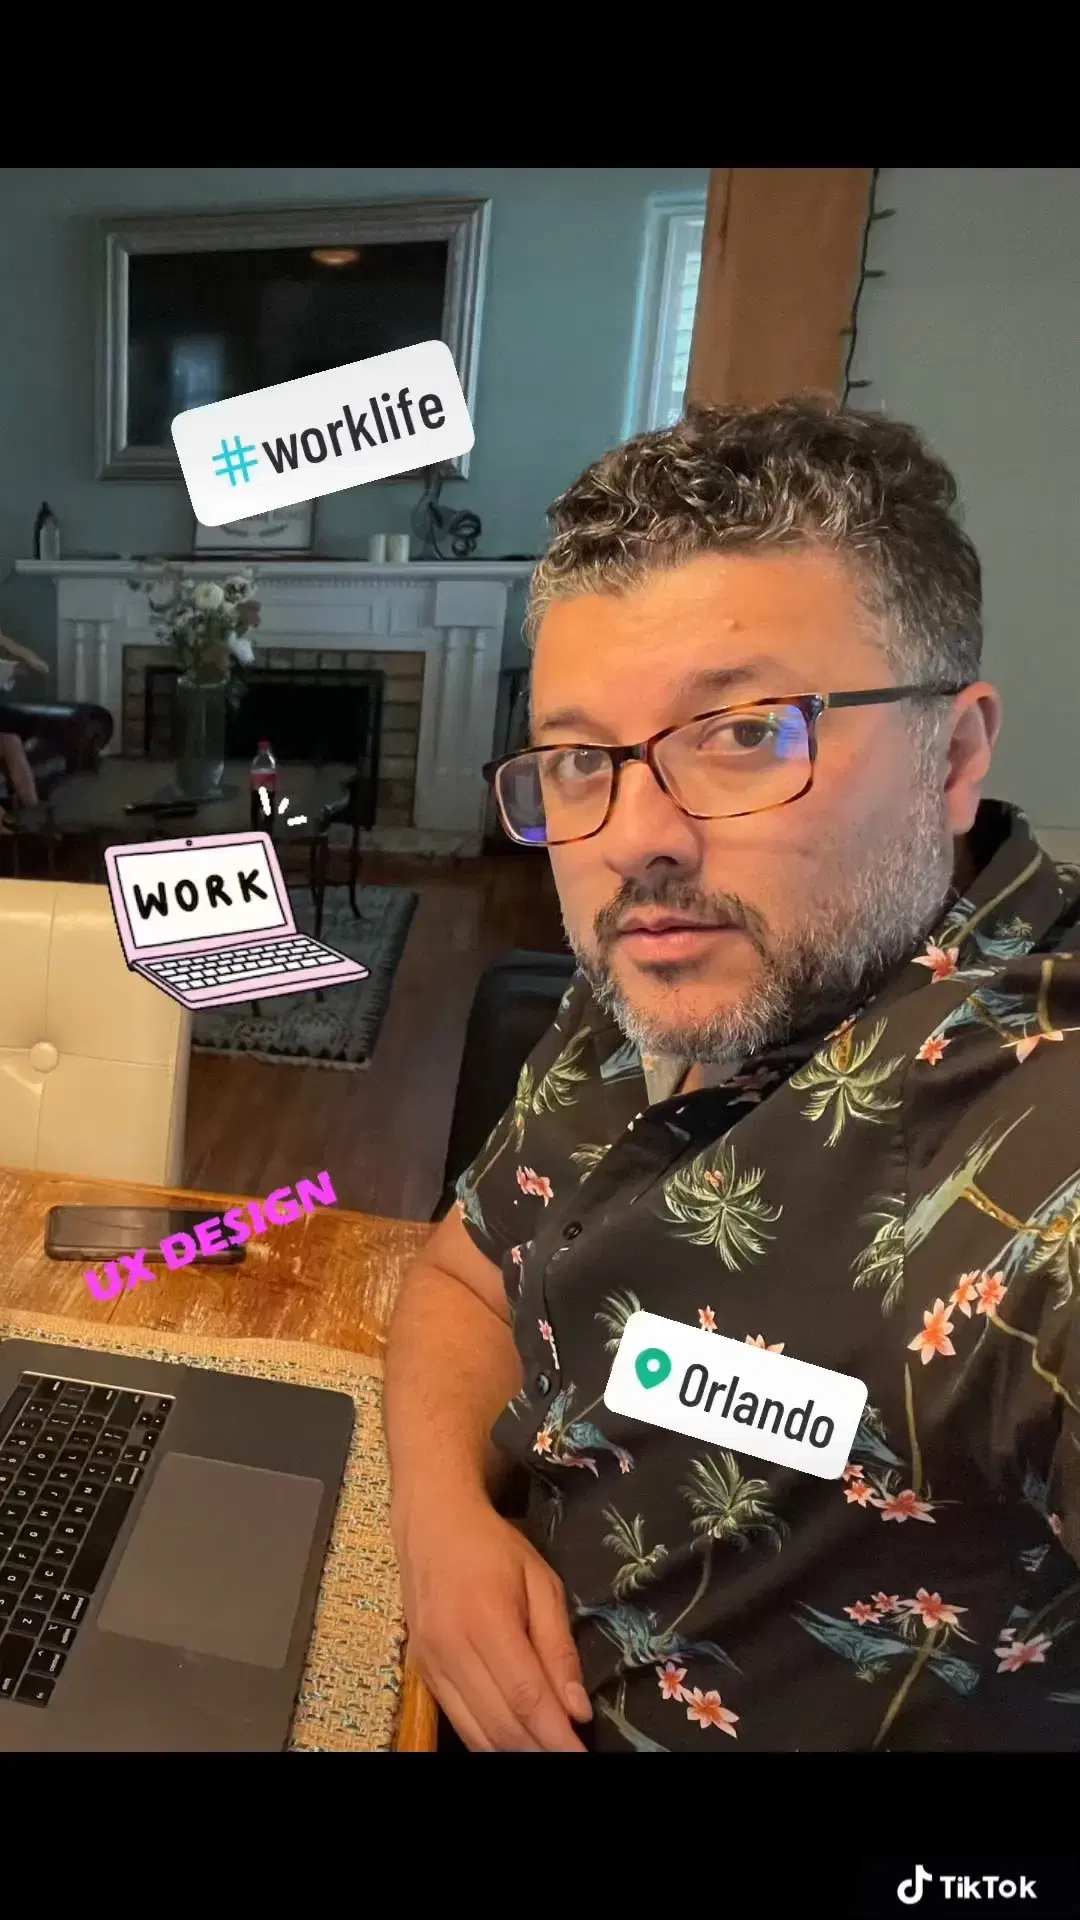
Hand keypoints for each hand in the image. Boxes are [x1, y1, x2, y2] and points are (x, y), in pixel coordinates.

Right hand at [396, 1495, 592, 1751]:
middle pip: (501, 1724)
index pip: (526, 1697)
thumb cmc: (494, 1548)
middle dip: (541, 1750)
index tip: (583, 1754)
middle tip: (573, 1757)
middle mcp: (451, 1648)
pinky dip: (489, 1742)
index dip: (556, 1736)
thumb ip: (559, 1647)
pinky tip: (517, 1743)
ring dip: (515, 1753)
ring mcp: (430, 1664)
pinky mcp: (421, 1674)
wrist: (432, 1525)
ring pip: (476, 1733)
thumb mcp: (542, 1582)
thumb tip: (577, 1711)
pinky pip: (458, 1722)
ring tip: (549, 1750)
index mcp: (487, 1618)